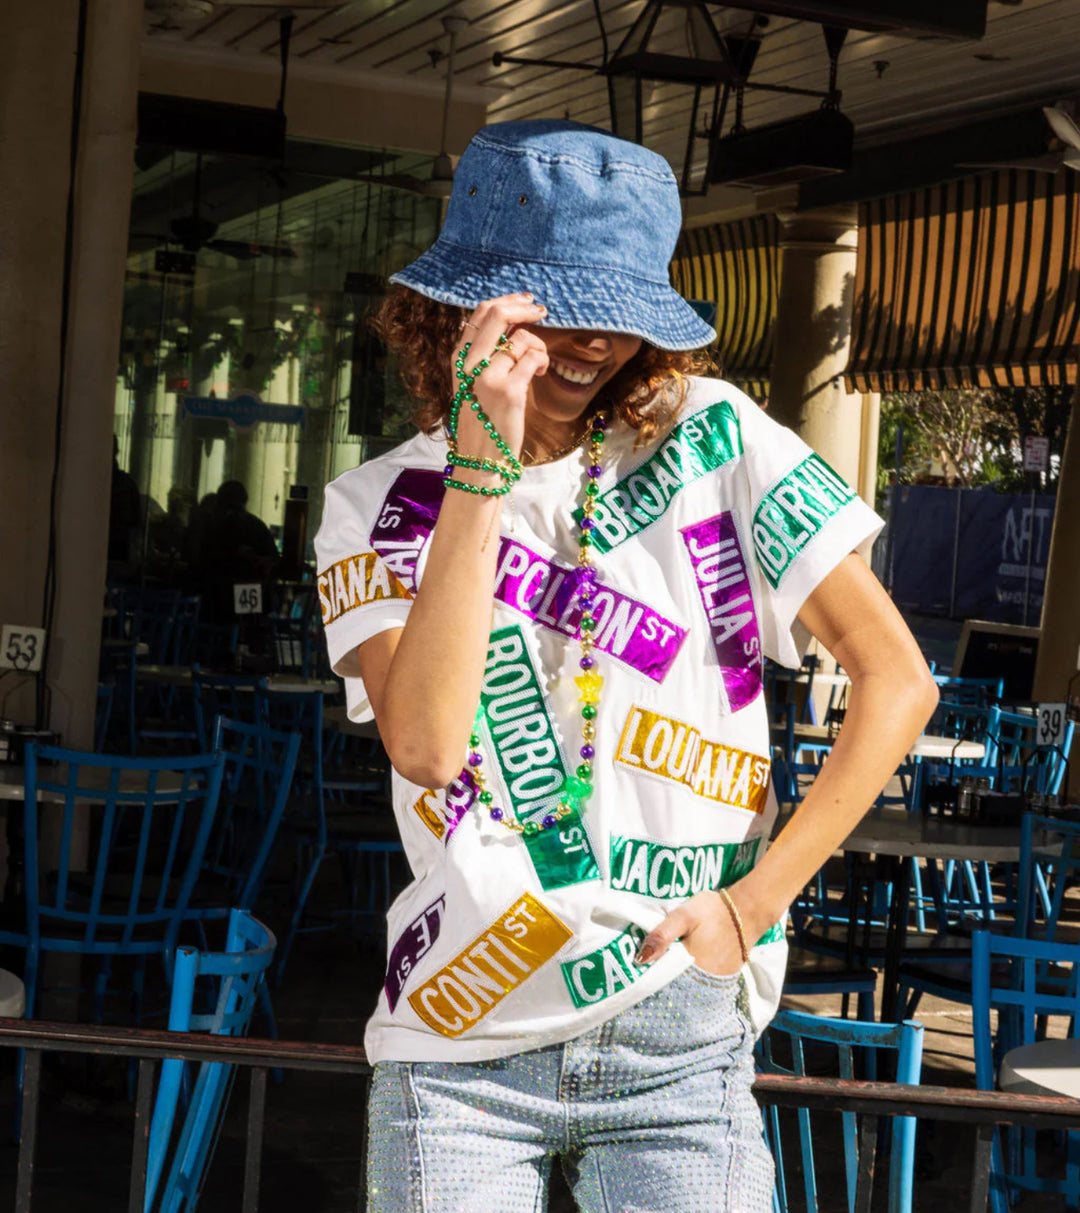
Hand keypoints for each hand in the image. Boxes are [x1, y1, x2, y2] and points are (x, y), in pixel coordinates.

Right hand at [451, 294, 548, 465]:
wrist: (480, 459)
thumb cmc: (481, 423)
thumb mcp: (472, 385)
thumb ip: (484, 357)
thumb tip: (513, 327)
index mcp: (459, 359)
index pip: (479, 313)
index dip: (506, 301)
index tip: (524, 302)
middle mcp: (470, 364)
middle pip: (498, 314)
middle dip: (524, 307)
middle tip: (541, 310)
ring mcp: (488, 377)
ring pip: (521, 338)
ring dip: (538, 346)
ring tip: (537, 364)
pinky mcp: (509, 391)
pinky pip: (534, 358)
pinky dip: (542, 361)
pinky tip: (539, 374)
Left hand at [635, 889, 744, 976]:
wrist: (747, 909)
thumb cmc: (713, 911)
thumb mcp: (683, 916)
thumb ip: (662, 935)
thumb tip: (640, 959)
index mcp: (689, 968)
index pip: (663, 983)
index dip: (651, 979)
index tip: (640, 974)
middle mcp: (704, 980)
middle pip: (676, 987)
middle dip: (664, 980)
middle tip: (654, 967)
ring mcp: (716, 981)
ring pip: (690, 986)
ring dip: (679, 980)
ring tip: (669, 967)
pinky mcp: (725, 977)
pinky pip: (704, 982)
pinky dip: (694, 977)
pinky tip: (688, 966)